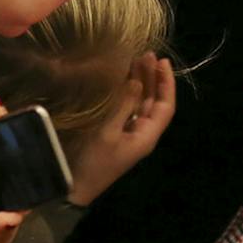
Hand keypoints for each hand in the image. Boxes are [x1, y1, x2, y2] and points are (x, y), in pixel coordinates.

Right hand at [68, 53, 175, 205]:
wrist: (76, 188)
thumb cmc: (94, 161)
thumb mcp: (108, 131)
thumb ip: (124, 105)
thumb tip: (136, 81)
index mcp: (147, 135)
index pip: (166, 105)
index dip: (167, 83)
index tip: (162, 61)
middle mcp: (143, 134)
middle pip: (154, 102)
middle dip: (153, 78)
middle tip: (147, 54)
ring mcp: (130, 134)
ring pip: (142, 104)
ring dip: (141, 83)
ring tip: (137, 60)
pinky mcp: (117, 134)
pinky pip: (129, 109)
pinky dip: (128, 93)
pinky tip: (123, 80)